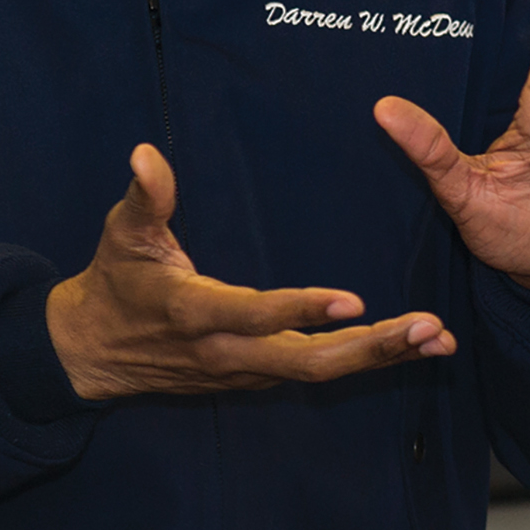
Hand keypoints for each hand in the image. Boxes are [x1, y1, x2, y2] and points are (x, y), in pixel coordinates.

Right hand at [46, 144, 454, 400]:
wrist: (92, 354)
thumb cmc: (115, 282)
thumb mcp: (121, 235)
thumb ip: (144, 197)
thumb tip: (145, 154)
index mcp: (196, 313)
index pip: (256, 316)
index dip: (302, 311)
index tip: (353, 299)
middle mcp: (229, 352)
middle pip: (308, 363)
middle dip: (370, 348)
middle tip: (425, 329)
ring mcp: (248, 370)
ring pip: (321, 372)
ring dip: (381, 356)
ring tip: (437, 339)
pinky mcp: (260, 375)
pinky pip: (320, 372)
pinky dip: (369, 361)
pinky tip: (414, 347)